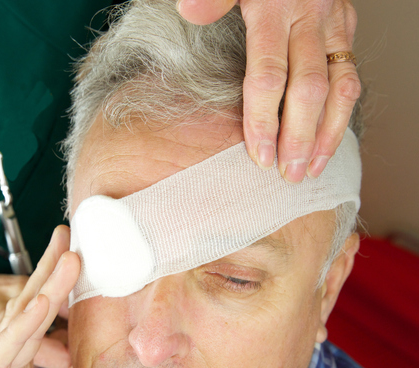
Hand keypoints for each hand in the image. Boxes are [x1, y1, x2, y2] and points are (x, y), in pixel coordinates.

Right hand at [0, 226, 86, 367]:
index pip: (40, 322)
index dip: (59, 290)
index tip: (81, 260)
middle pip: (28, 312)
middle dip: (50, 274)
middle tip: (72, 238)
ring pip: (18, 325)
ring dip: (46, 289)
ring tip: (70, 258)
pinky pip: (4, 355)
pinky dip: (24, 327)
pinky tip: (42, 303)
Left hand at [177, 0, 360, 181]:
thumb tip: (190, 11)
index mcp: (275, 9)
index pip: (268, 76)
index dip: (262, 120)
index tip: (258, 155)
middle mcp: (311, 18)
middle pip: (309, 89)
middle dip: (298, 137)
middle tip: (288, 175)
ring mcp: (334, 22)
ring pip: (341, 86)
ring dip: (328, 132)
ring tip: (314, 169)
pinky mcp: (345, 25)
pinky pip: (351, 74)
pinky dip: (344, 111)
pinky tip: (331, 138)